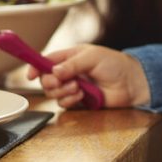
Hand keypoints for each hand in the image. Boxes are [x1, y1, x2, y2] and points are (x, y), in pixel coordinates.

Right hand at [26, 44, 148, 108]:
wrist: (131, 83)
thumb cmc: (114, 64)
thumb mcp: (92, 57)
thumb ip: (72, 64)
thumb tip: (54, 71)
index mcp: (69, 57)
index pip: (45, 61)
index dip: (35, 67)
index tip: (30, 74)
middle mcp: (68, 72)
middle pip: (45, 79)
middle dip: (50, 82)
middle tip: (62, 81)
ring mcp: (72, 87)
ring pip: (52, 93)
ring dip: (62, 91)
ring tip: (78, 87)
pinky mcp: (78, 101)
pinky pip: (63, 104)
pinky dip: (69, 100)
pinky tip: (81, 95)